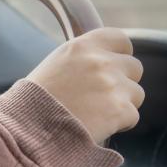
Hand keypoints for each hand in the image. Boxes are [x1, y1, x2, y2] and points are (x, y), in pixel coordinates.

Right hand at [26, 27, 144, 142]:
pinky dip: (119, 124)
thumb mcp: (55, 64)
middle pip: (134, 67)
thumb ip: (81, 60)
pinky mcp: (121, 110)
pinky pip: (132, 116)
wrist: (29, 127)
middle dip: (123, 81)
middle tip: (102, 96)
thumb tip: (100, 63)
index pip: (120, 39)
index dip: (119, 54)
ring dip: (122, 103)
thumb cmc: (36, 99)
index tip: (112, 66)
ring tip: (97, 113)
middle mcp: (101, 61)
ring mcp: (113, 85)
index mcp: (82, 46)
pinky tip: (98, 125)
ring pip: (137, 93)